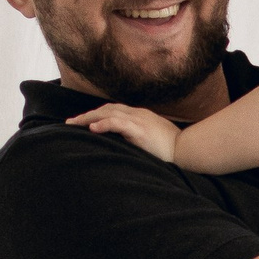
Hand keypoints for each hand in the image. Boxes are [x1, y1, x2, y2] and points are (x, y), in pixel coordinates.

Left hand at [65, 103, 181, 161]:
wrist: (188, 149)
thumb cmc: (173, 148)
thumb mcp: (153, 138)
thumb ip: (138, 136)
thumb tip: (124, 143)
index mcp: (140, 115)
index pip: (113, 110)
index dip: (95, 114)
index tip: (81, 122)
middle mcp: (138, 114)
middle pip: (106, 109)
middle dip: (86, 115)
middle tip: (69, 123)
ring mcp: (139, 121)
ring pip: (108, 113)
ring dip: (88, 118)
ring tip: (73, 124)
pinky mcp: (141, 131)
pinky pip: (119, 123)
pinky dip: (104, 124)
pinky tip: (92, 128)